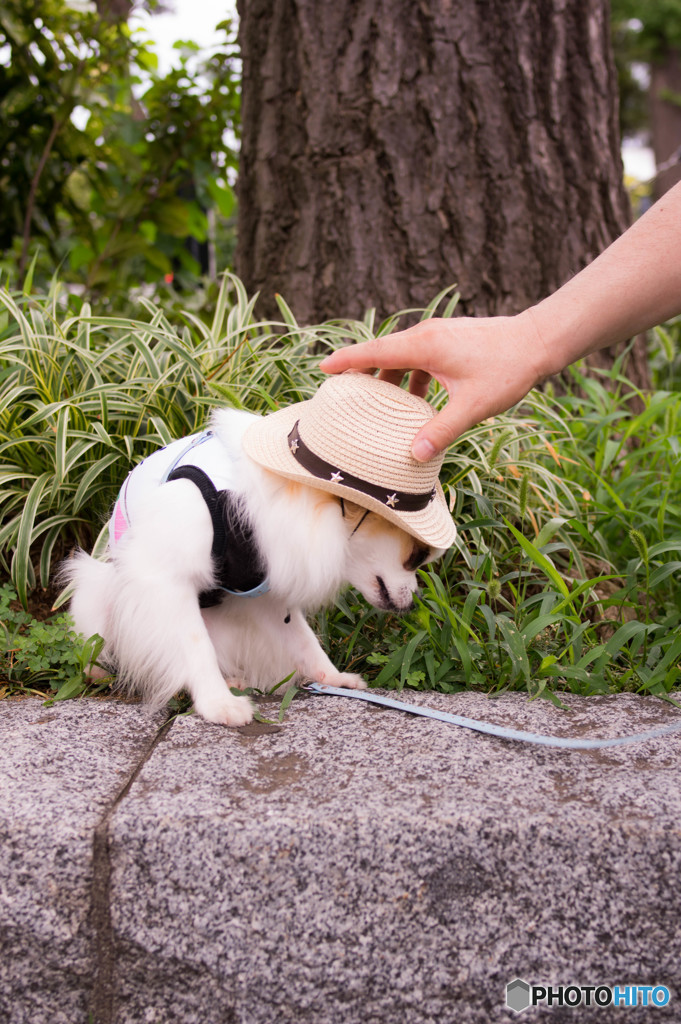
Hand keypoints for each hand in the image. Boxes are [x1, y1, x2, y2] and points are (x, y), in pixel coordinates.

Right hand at [320, 311, 549, 459]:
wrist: (538, 341)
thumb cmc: (506, 370)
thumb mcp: (472, 406)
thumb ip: (441, 431)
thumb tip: (414, 456)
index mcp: (424, 346)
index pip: (374, 351)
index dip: (347, 361)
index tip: (323, 368)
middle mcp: (427, 335)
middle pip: (384, 353)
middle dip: (363, 372)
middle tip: (343, 393)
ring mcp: (439, 335)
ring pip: (402, 356)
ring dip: (389, 377)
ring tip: (378, 404)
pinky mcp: (450, 340)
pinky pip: (419, 357)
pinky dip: (409, 376)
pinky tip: (416, 400)